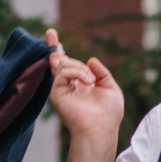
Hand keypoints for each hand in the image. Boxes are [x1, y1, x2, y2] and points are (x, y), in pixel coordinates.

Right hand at [45, 29, 124, 146]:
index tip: (52, 36)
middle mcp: (69, 85)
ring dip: (80, 69)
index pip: (68, 64)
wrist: (101, 128)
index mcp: (81, 83)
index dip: (59, 50)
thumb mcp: (111, 87)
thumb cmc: (108, 114)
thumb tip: (90, 60)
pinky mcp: (57, 93)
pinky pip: (63, 72)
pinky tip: (88, 81)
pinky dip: (77, 73)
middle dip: (53, 46)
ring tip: (91, 81)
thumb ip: (102, 72)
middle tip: (50, 32)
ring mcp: (62, 89)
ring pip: (64, 65)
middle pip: (57, 61)